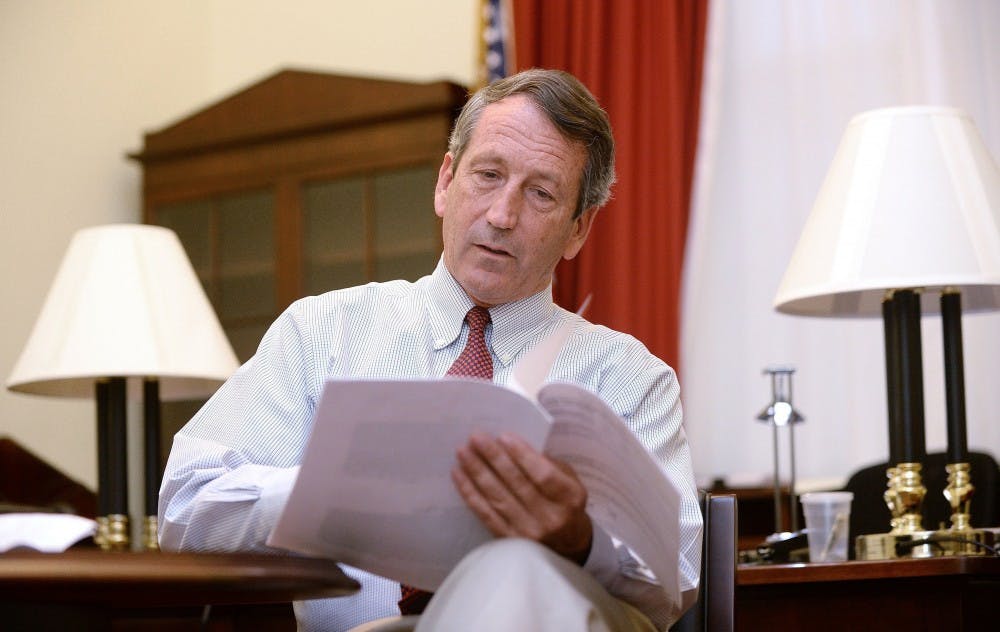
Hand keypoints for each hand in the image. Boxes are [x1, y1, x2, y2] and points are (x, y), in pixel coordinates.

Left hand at [452, 432, 592, 563]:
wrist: (568, 546)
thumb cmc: (565, 503)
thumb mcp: (570, 481)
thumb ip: (547, 464)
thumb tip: (515, 447)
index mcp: (569, 498)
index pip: (543, 475)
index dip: (523, 456)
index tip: (504, 436)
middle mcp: (549, 517)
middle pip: (517, 484)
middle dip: (494, 458)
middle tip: (476, 437)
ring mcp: (528, 532)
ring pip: (497, 498)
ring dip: (477, 472)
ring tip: (463, 452)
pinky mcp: (508, 540)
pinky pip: (485, 513)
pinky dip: (470, 493)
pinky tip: (458, 474)